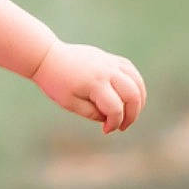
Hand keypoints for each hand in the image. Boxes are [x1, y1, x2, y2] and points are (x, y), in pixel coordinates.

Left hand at [31, 42, 146, 133]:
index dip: (114, 123)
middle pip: (133, 95)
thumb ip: (92, 113)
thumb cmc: (56, 83)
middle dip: (132, 115)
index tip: (105, 130)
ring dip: (139, 100)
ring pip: (137, 81)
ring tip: (130, 113)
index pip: (115, 108)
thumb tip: (109, 119)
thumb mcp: (70, 104)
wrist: (49, 58)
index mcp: (95, 84)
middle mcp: (107, 71)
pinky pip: (131, 71)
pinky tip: (130, 96)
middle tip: (123, 127)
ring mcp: (110, 62)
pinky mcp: (110, 58)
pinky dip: (135, 84)